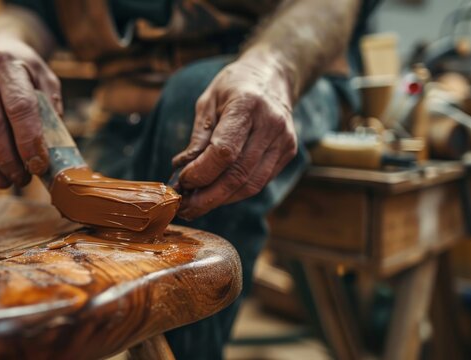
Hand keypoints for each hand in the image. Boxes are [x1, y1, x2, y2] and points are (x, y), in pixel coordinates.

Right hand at [0, 40, 61, 187]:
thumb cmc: (25, 73)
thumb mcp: (45, 81)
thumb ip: (51, 111)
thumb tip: (52, 150)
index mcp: (7, 64)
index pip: (19, 107)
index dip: (29, 140)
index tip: (38, 165)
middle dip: (7, 158)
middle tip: (22, 179)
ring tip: (6, 181)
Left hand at [172, 58, 297, 219]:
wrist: (272, 76)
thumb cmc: (234, 86)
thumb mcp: (208, 101)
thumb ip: (198, 137)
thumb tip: (182, 170)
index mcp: (247, 105)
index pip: (224, 151)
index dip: (201, 172)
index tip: (182, 180)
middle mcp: (271, 124)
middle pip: (238, 174)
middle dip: (208, 197)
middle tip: (185, 208)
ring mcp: (284, 140)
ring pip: (250, 184)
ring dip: (221, 200)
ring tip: (197, 206)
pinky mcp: (288, 152)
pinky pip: (259, 182)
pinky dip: (235, 193)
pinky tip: (217, 195)